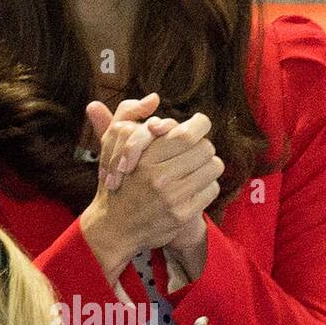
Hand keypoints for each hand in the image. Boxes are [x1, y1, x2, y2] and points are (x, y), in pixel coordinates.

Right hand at [80, 105, 223, 280]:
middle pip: (205, 148)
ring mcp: (172, 197)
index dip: (199, 125)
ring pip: (213, 168)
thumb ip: (128, 115)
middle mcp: (158, 176)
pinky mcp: (182, 214)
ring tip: (197, 168)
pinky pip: (211, 189)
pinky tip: (195, 187)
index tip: (198, 125)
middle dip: (203, 146)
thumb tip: (154, 97)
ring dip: (208, 165)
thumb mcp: (112, 145)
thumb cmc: (117, 181)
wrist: (114, 226)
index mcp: (144, 157)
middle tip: (196, 150)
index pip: (187, 133)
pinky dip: (207, 185)